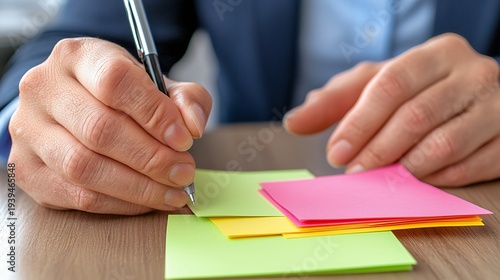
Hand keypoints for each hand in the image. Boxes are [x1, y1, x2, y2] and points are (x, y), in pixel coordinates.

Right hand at [8, 38, 211, 213]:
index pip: (115, 81)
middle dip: (152, 158)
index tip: (185, 139)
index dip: (155, 114)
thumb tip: (193, 126)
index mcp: (77, 56)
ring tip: (173, 190)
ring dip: (139, 186)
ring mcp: (29, 130)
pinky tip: (147, 200)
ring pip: (85, 167)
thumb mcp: (156, 84)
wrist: (75, 106)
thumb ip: (184, 98)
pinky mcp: (28, 169)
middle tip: (184, 172)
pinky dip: (120, 204)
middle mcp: (44, 89)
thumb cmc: (120, 95)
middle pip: (100, 129)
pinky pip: (77, 196)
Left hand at [284, 33, 499, 186]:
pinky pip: (470, 167)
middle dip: (377, 150)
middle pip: (416, 116)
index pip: (391, 86)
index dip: (360, 123)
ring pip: (444, 145)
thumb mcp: (374, 85)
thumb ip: (335, 102)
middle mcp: (473, 73)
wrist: (475, 97)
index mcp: (436, 53)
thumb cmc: (416, 91)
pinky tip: (416, 181)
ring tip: (383, 179)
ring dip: (405, 169)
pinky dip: (437, 180)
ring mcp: (498, 106)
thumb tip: (293, 122)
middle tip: (354, 173)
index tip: (335, 153)